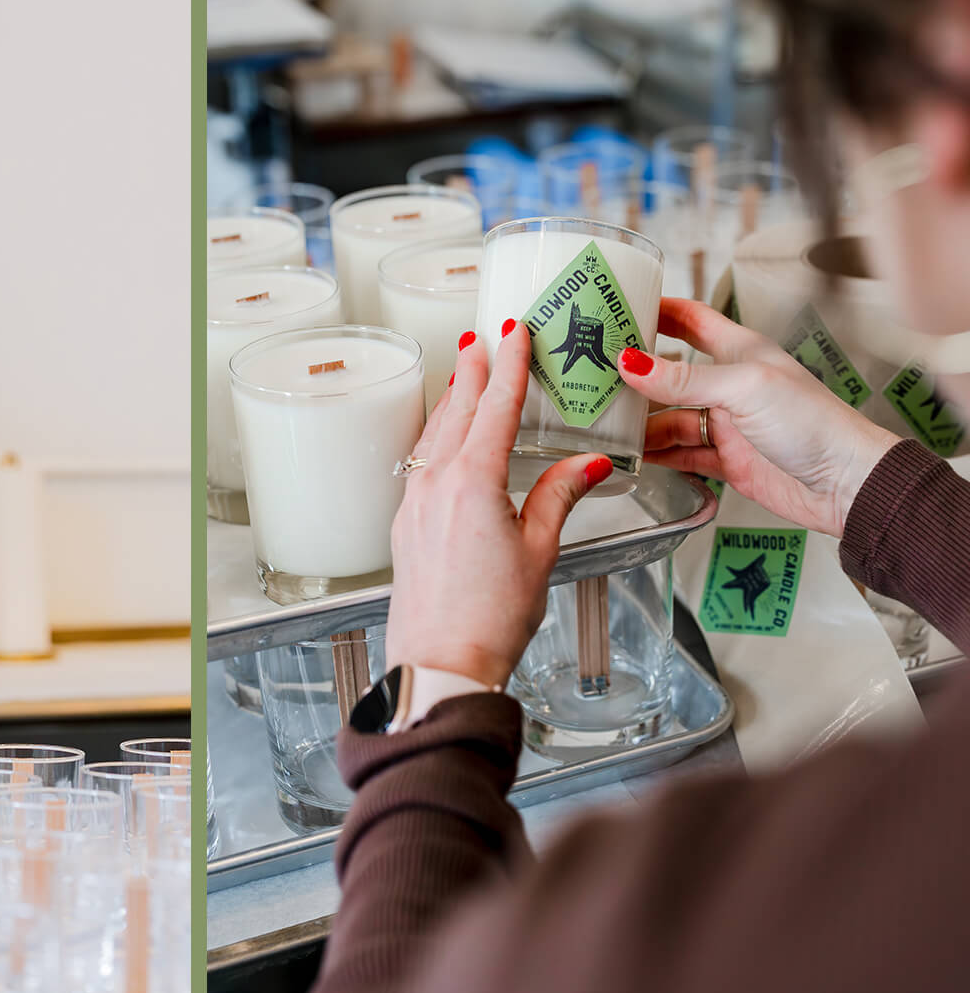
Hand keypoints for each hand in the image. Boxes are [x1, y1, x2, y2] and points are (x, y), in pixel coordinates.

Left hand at [386, 323, 612, 688]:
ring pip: (435, 435)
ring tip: (464, 374)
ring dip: (453, 400)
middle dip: (473, 371)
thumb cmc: (490, 616)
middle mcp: (435, 483)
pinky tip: (445, 437)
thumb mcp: (540, 550)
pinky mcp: (405, 523)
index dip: (510, 366)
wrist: (440, 661)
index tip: (514, 331)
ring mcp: (414, 502)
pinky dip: (439, 436)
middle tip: (482, 336)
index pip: (495, 407)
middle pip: (458, 411)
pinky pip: (423, 462)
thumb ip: (559, 497)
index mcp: (472, 481)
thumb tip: (587, 463)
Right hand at [618, 298, 900, 537]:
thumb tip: (628, 362)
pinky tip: (632, 455)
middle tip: (591, 373)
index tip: (619, 306)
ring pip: (669, 417)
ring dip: (640, 422)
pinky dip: (657, 455)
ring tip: (604, 423)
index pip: (691, 319)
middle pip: (670, 373)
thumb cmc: (812, 423)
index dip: (657, 310)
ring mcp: (726, 424)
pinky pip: (680, 454)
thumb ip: (684, 378)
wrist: (845, 483)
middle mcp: (730, 385)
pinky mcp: (727, 460)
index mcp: (740, 352)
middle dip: (634, 374)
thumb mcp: (743, 389)